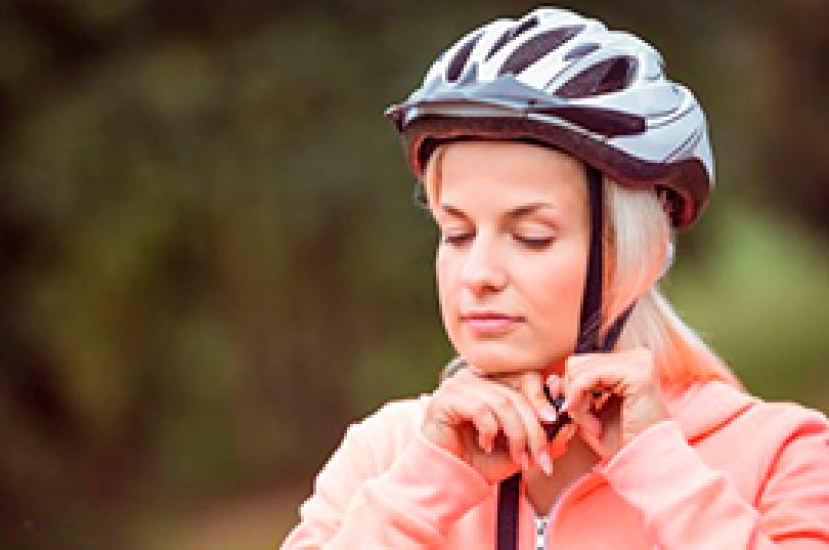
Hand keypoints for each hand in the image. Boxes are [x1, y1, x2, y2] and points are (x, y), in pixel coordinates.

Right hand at [422, 367, 573, 483]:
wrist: (449, 478)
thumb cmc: (481, 461)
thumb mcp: (520, 449)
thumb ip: (543, 436)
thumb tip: (570, 425)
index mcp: (493, 381)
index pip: (524, 376)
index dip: (541, 397)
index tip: (554, 422)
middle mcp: (475, 377)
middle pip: (517, 394)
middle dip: (534, 428)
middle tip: (541, 456)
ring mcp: (458, 385)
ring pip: (502, 402)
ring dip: (516, 435)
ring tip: (518, 457)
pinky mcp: (445, 399)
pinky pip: (480, 408)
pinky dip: (490, 430)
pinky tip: (486, 445)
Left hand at [550, 348, 668, 458]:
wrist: (648, 464)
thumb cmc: (622, 442)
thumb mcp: (590, 413)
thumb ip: (573, 394)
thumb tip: (553, 379)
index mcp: (627, 363)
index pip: (581, 363)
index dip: (569, 388)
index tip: (571, 414)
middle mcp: (635, 356)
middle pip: (577, 363)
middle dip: (573, 396)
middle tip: (586, 425)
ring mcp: (638, 361)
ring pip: (579, 370)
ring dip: (578, 403)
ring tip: (594, 427)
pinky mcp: (636, 373)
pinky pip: (587, 378)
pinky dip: (581, 403)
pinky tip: (593, 426)